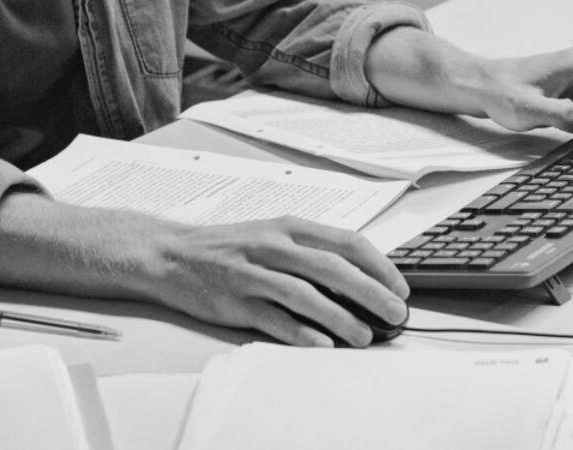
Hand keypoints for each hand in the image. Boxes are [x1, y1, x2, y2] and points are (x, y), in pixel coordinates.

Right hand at [151, 215, 409, 347]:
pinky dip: (300, 332)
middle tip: (394, 313)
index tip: (399, 287)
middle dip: (370, 291)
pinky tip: (322, 344)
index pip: (345, 241)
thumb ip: (310, 253)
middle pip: (331, 267)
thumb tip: (360, 281)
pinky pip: (274, 318)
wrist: (172, 255)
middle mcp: (273, 246)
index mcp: (288, 228)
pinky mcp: (235, 301)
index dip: (378, 265)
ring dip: (339, 317)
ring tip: (364, 336)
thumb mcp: (272, 236)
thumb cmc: (230, 248)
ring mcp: (252, 274)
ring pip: (304, 294)